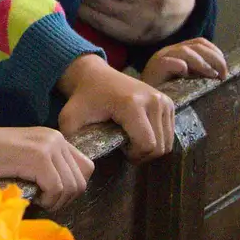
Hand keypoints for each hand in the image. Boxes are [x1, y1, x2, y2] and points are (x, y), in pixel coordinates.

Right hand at [0, 101, 92, 210]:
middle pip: (82, 179)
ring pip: (72, 186)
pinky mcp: (37, 157)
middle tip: (43, 200)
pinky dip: (47, 200)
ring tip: (36, 198)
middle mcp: (55, 138)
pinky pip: (57, 188)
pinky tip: (31, 196)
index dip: (71, 187)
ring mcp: (47, 146)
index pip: (85, 168)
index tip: (50, 194)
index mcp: (53, 138)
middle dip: (65, 198)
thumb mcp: (25, 161)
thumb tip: (67, 193)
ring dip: (56, 200)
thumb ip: (46, 169)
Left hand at [56, 54, 174, 161]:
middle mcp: (153, 100)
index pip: (146, 145)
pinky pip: (169, 133)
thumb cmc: (83, 99)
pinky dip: (156, 138)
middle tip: (124, 147)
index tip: (119, 149)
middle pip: (159, 146)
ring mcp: (163, 100)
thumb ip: (73, 141)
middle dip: (142, 154)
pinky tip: (139, 132)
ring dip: (149, 147)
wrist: (95, 76)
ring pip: (167, 142)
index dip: (134, 155)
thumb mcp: (70, 118)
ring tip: (131, 139)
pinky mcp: (168, 102)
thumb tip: (80, 163)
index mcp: (132, 104)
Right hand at [139, 37, 227, 86]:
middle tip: (222, 76)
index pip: (200, 43)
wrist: (142, 100)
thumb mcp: (187, 80)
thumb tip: (220, 73)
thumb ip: (199, 72)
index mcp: (179, 51)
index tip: (224, 70)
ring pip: (186, 52)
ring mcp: (161, 58)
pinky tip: (186, 74)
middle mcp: (170, 51)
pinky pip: (168, 63)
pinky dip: (179, 65)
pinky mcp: (154, 69)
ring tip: (210, 76)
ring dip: (202, 64)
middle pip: (197, 46)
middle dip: (215, 59)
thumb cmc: (167, 92)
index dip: (216, 53)